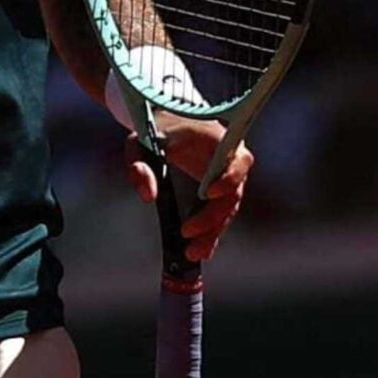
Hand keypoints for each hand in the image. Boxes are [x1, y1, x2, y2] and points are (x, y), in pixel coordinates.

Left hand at [126, 117, 252, 264]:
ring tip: (192, 253)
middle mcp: (230, 161)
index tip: (210, 194)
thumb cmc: (155, 129)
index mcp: (219, 140)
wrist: (165, 124)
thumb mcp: (140, 142)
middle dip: (211, 219)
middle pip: (232, 195)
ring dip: (212, 233)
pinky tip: (201, 252)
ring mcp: (227, 179)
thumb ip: (139, 165)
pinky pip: (220, 215)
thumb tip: (149, 196)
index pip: (238, 161)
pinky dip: (211, 233)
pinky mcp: (219, 193)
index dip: (229, 178)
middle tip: (187, 234)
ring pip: (227, 210)